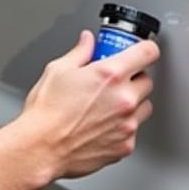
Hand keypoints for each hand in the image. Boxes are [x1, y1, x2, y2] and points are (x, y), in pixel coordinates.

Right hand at [19, 30, 159, 178]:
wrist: (41, 148)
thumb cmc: (46, 113)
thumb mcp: (58, 70)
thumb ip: (80, 52)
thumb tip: (88, 41)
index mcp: (110, 74)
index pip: (148, 52)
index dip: (144, 50)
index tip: (139, 52)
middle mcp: (124, 98)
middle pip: (147, 81)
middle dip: (133, 79)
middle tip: (113, 83)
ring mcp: (127, 123)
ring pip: (144, 107)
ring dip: (132, 104)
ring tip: (107, 106)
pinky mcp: (125, 145)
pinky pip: (133, 131)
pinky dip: (122, 127)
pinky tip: (102, 125)